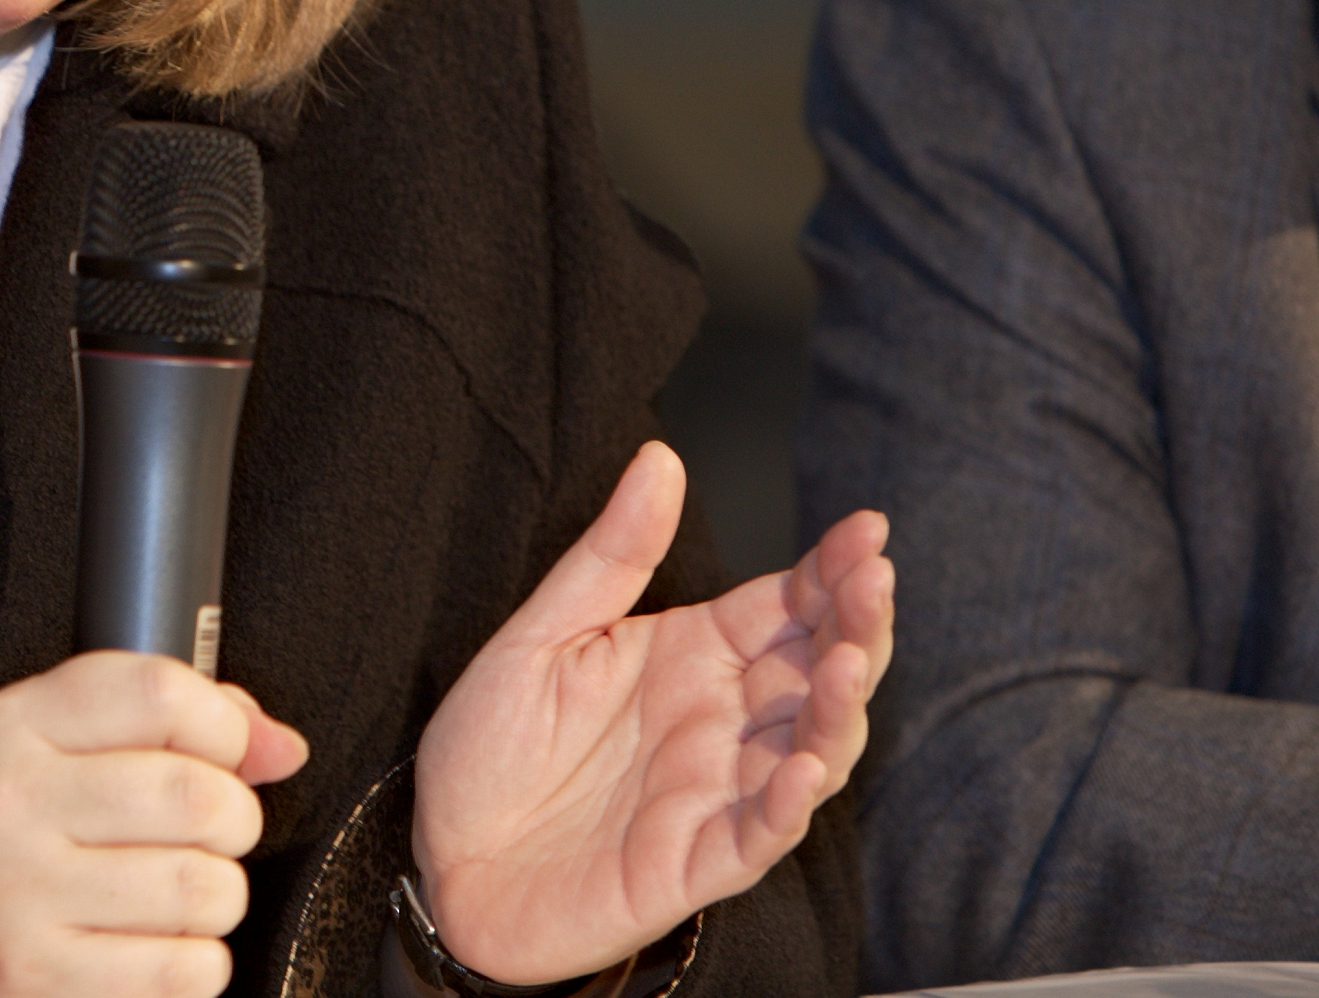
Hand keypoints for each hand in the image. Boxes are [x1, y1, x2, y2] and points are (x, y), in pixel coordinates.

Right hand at [0, 648, 309, 997]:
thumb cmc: (2, 829)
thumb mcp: (55, 741)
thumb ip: (169, 720)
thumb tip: (280, 746)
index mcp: (11, 729)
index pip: (158, 691)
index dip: (222, 725)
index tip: (224, 753)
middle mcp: (7, 810)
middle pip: (198, 796)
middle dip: (233, 819)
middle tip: (208, 833)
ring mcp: (20, 905)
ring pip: (205, 890)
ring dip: (216, 896)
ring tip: (172, 893)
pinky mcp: (42, 987)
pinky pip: (187, 971)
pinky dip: (194, 962)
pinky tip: (150, 946)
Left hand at [409, 440, 893, 984]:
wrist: (445, 857)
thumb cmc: (490, 747)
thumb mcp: (542, 634)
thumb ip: (612, 556)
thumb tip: (661, 456)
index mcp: (689, 655)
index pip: (784, 603)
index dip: (831, 570)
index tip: (868, 530)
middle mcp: (720, 720)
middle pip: (817, 669)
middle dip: (857, 626)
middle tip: (874, 582)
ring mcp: (717, 791)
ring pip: (813, 750)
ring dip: (837, 709)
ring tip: (846, 662)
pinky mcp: (697, 862)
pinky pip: (760, 834)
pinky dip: (790, 805)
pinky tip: (804, 766)